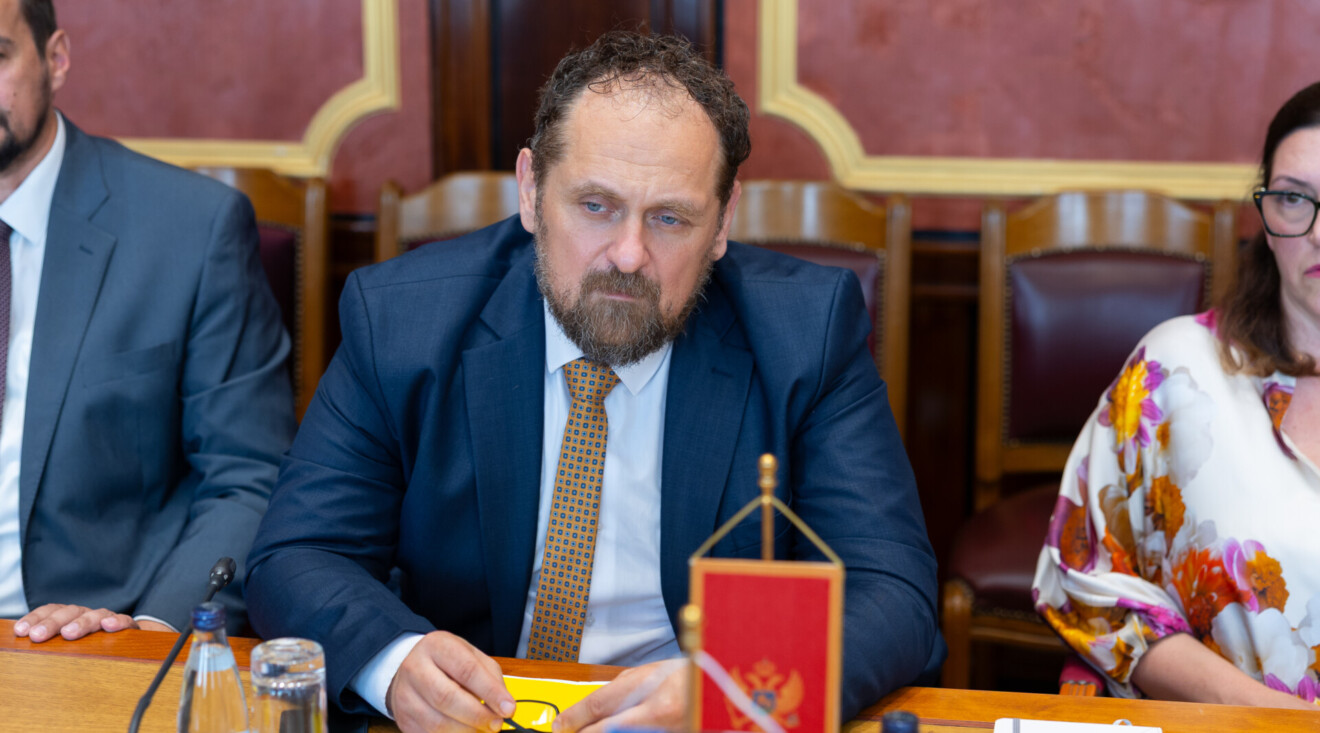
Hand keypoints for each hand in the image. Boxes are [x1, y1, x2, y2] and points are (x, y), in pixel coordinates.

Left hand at [13, 604, 142, 641]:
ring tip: (69, 633)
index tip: (21, 631)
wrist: (127, 647)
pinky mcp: (128, 628)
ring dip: (81, 623)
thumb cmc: (89, 648)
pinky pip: (124, 621)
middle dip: (52, 623)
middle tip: (38, 635)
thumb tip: (26, 642)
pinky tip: (108, 627)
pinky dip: (117, 622)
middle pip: (69, 612)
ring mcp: (107, 620)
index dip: (35, 618)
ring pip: (95, 615)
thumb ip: (50, 643)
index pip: (51, 611)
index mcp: (69, 617)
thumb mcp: (65, 646)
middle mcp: (86, 615)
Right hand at [386, 630, 514, 732]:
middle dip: (477, 715)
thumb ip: (491, 677)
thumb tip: (505, 704)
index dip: (490, 692)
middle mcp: (416, 668)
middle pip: (447, 698)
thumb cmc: (445, 661)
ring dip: (466, 731)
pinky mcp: (403, 718)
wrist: (409, 666)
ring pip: (437, 722)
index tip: (508, 708)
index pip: (467, 670)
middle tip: (496, 723)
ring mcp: (405, 695)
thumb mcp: (470, 656)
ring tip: (480, 728)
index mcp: (437, 646)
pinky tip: (462, 731)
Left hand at [554, 659, 686, 732]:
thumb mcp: (652, 672)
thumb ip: (623, 690)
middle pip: (606, 729)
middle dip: (584, 732)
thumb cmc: (690, 674)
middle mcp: (659, 713)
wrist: (725, 686)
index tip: (560, 723)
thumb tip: (594, 708)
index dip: (575, 716)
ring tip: (595, 729)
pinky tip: (624, 730)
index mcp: (652, 687)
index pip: (601, 703)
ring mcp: (668, 730)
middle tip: (570, 732)